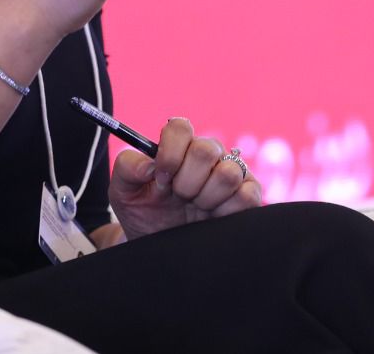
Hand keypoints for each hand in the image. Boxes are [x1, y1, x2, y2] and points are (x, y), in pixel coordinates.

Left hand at [108, 117, 263, 239]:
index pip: (180, 127)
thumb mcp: (123, 193)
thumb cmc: (145, 214)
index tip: (160, 179)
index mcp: (179, 145)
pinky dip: (226, 211)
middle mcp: (208, 153)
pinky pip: (247, 195)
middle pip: (206, 150)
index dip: (169, 154)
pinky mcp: (250, 194)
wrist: (162, 247)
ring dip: (206, 198)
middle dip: (186, 183)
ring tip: (195, 208)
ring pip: (228, 173)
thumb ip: (126, 168)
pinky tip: (213, 217)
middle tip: (178, 197)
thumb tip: (148, 165)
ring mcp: (232, 172)